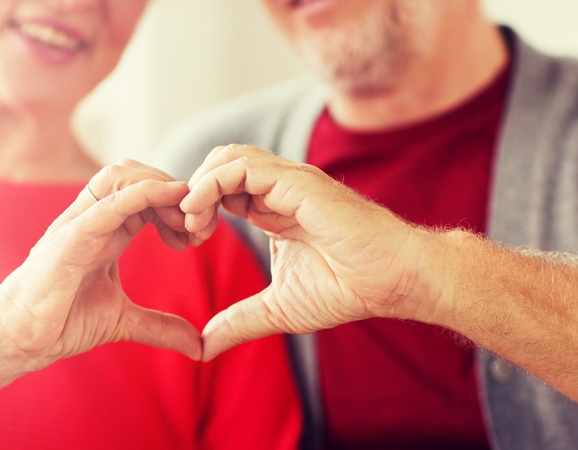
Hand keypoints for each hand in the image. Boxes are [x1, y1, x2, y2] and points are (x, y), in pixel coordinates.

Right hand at [0, 160, 201, 373]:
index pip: (146, 192)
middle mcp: (94, 218)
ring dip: (161, 186)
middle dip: (174, 190)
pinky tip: (168, 199)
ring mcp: (79, 222)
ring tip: (184, 219)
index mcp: (108, 229)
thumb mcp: (124, 321)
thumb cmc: (62, 321)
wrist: (22, 338)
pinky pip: (107, 202)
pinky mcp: (70, 237)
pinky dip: (141, 193)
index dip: (177, 204)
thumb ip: (161, 327)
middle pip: (136, 173)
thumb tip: (198, 346)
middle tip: (197, 226)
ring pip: (120, 175)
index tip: (198, 234)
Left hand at [181, 145, 435, 360]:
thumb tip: (204, 348)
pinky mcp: (297, 182)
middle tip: (186, 229)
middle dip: (193, 191)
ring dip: (199, 184)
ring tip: (191, 221)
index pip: (221, 188)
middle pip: (219, 164)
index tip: (187, 240)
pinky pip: (243, 167)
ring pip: (227, 157)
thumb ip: (239, 322)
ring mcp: (288, 181)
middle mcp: (277, 188)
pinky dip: (212, 183)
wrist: (392, 282)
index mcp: (271, 208)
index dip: (197, 207)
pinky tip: (201, 213)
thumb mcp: (277, 309)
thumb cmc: (347, 288)